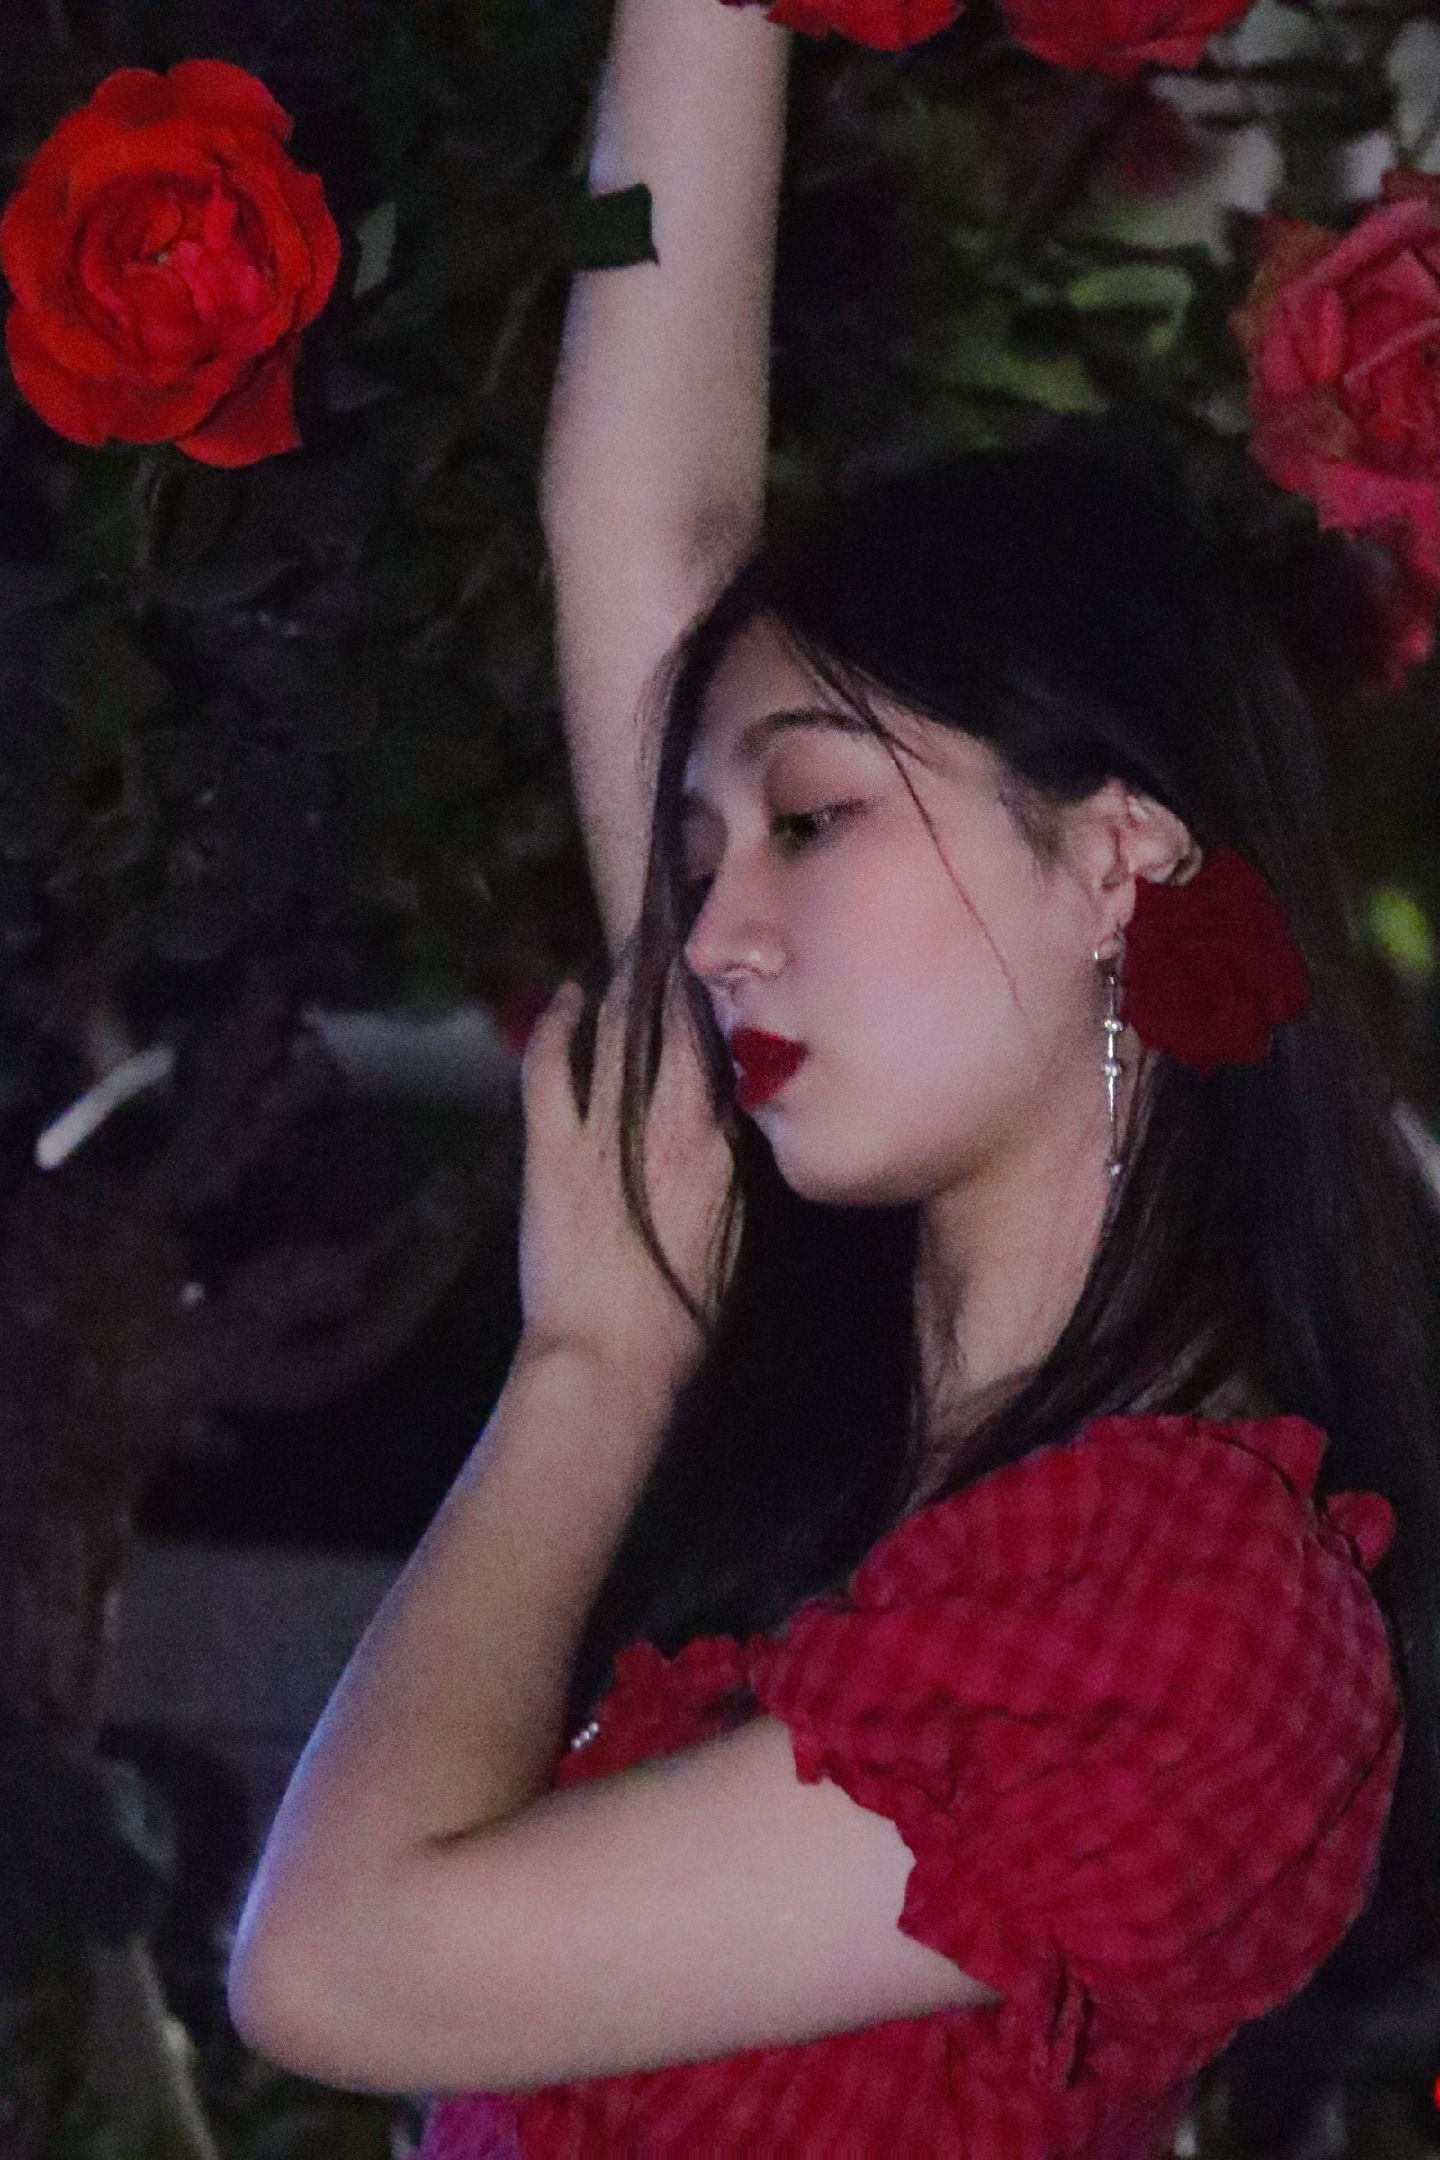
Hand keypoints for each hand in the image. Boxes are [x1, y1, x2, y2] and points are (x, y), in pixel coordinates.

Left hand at [516, 961, 734, 1405]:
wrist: (608, 1359)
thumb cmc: (683, 1316)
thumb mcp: (735, 1234)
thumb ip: (738, 1168)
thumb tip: (742, 1113)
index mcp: (724, 1146)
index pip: (735, 1046)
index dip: (733, 994)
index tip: (740, 958)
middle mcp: (670, 1121)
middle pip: (681, 1019)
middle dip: (683, 965)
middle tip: (687, 923)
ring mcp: (605, 1128)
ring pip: (621, 1028)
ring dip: (627, 978)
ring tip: (639, 942)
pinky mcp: (550, 1146)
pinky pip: (550, 1066)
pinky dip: (555, 1024)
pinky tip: (566, 995)